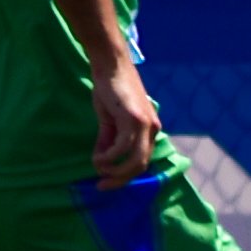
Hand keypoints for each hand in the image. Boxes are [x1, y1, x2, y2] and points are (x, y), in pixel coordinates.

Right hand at [91, 52, 159, 187]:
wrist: (110, 65)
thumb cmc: (110, 90)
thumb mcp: (109, 120)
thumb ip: (107, 140)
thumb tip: (101, 161)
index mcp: (150, 129)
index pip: (142, 161)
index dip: (125, 175)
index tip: (107, 181)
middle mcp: (152, 128)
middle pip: (141, 165)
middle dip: (121, 179)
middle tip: (102, 185)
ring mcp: (145, 123)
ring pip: (135, 160)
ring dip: (115, 171)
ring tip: (98, 169)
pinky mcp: (134, 118)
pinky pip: (123, 147)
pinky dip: (110, 157)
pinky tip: (98, 157)